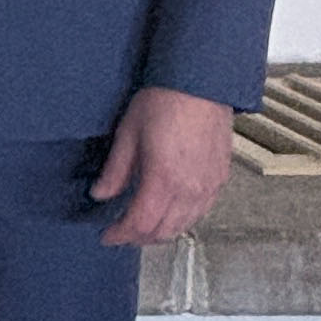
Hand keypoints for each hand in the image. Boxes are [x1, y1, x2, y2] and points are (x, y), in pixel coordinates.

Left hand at [90, 85, 235, 244]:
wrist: (202, 83)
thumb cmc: (164, 101)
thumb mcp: (128, 133)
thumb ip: (116, 170)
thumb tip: (101, 194)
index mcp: (164, 179)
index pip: (140, 223)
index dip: (121, 234)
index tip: (107, 236)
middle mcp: (190, 189)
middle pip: (163, 231)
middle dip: (139, 238)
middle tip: (121, 233)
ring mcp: (209, 186)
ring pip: (185, 225)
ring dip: (161, 232)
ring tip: (142, 226)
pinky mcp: (220, 178)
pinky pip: (201, 212)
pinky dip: (183, 220)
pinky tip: (170, 213)